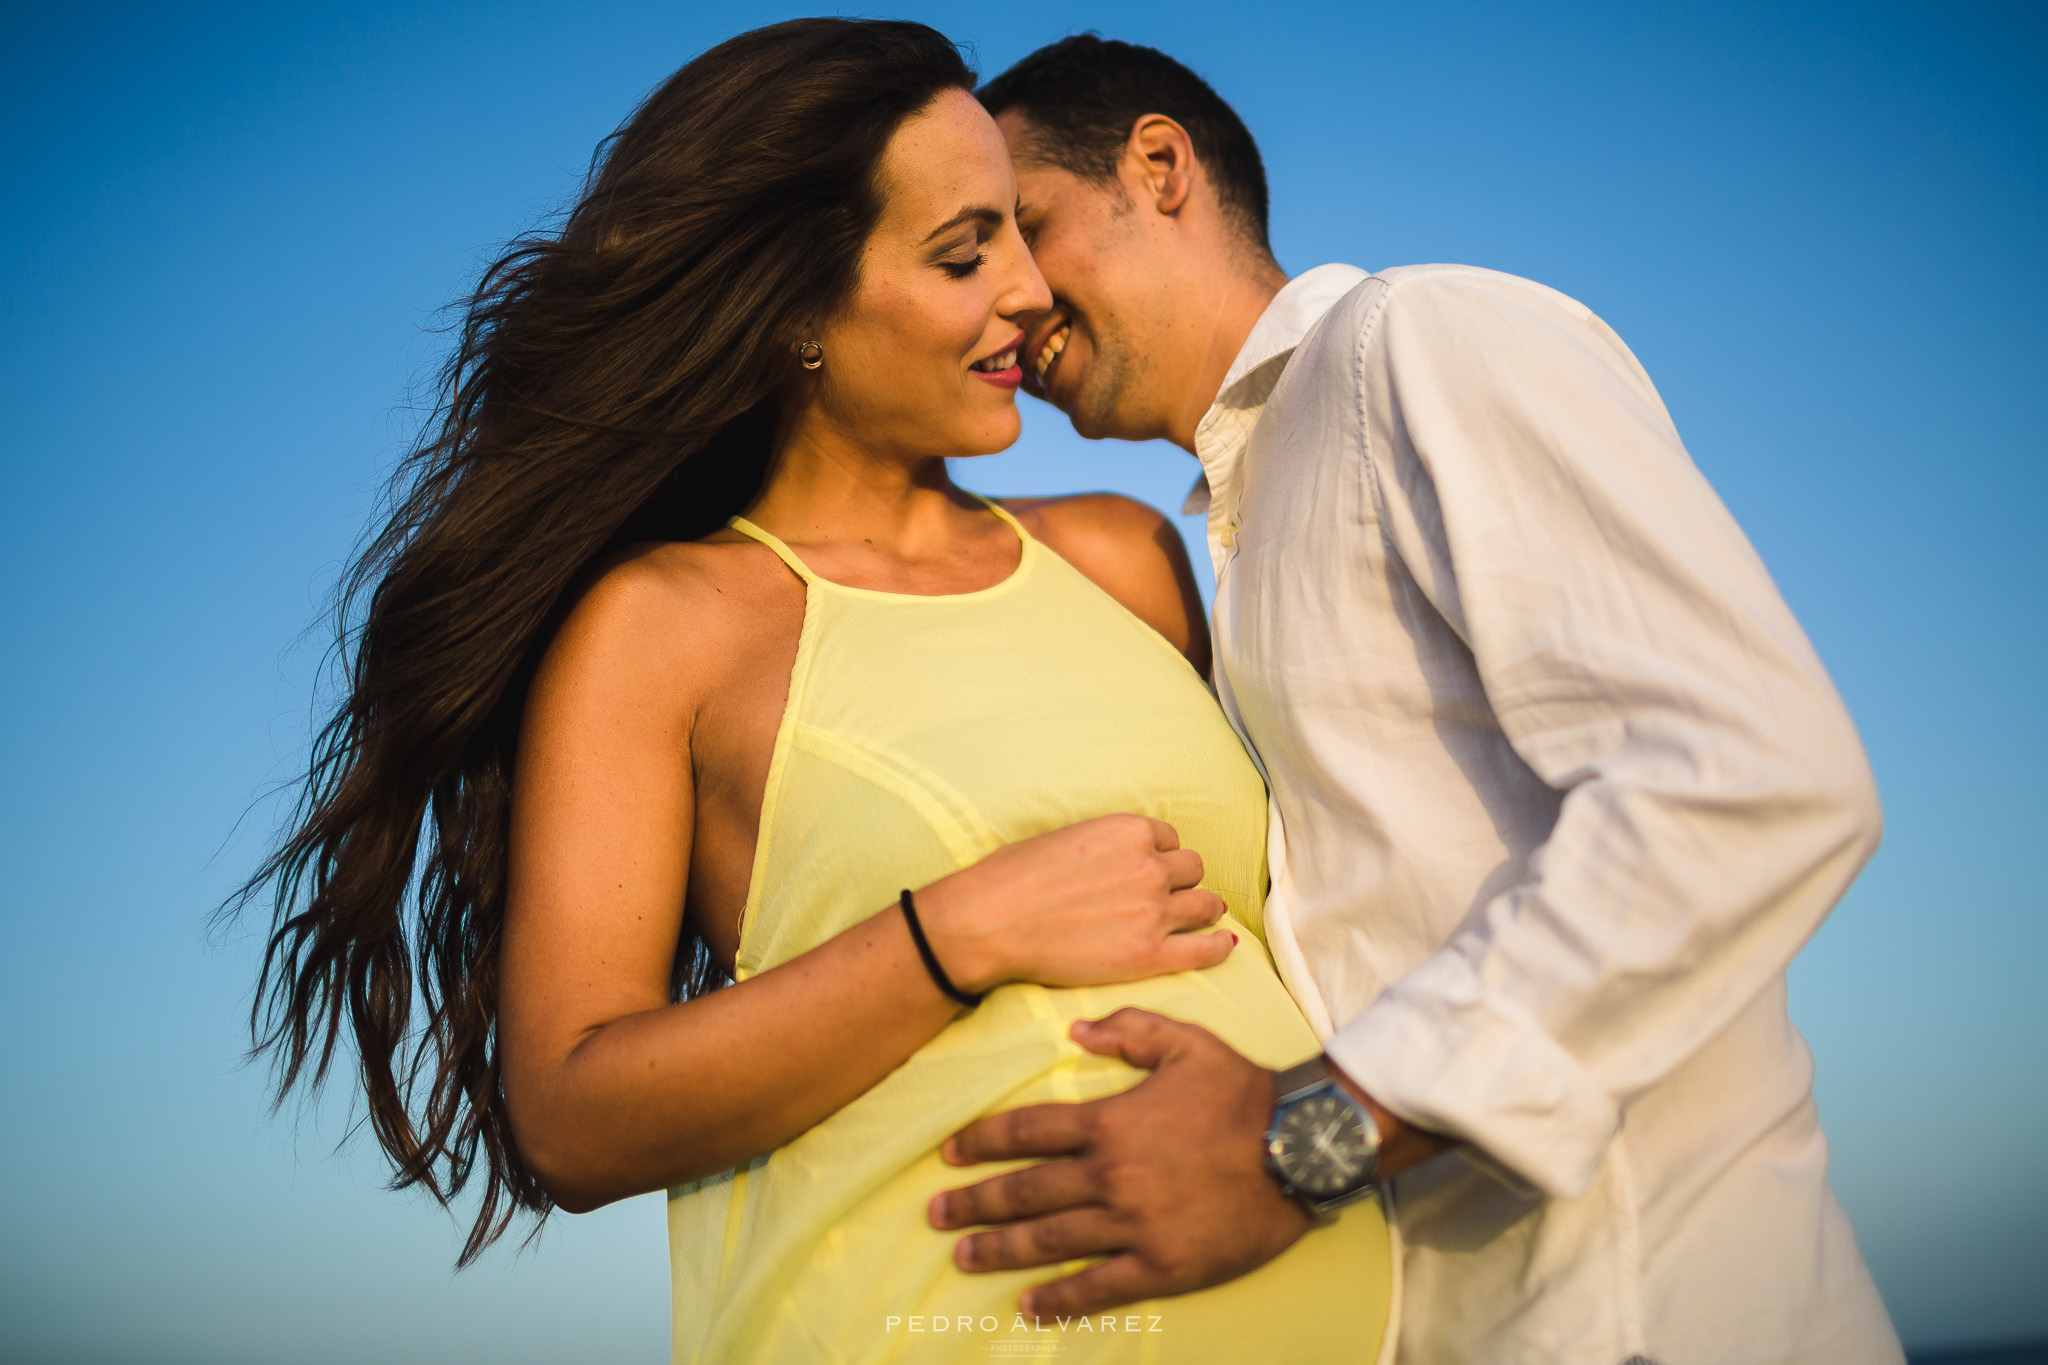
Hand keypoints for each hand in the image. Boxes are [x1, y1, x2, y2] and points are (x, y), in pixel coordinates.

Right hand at [913, 816, 1232, 994]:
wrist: (990, 922)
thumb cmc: (1012, 878)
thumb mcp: (1065, 837)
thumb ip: (1103, 847)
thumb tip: (1111, 860)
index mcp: (1129, 831)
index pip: (1170, 840)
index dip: (1161, 856)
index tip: (1151, 870)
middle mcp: (1150, 867)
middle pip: (1192, 870)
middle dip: (1181, 881)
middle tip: (1166, 897)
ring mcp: (1154, 911)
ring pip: (1206, 904)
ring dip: (1202, 910)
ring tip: (1196, 918)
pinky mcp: (1150, 955)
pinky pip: (1205, 949)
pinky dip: (1218, 947)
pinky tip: (1223, 945)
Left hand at [926, 1008, 1309, 1315]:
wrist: (1302, 1146)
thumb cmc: (1243, 1092)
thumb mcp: (1186, 1042)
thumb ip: (1127, 1029)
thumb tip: (1075, 1032)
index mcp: (1109, 1122)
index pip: (1028, 1131)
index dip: (982, 1142)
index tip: (950, 1154)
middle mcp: (1110, 1175)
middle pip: (1025, 1190)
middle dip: (975, 1203)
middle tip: (937, 1215)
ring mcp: (1133, 1225)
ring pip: (1050, 1240)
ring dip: (1001, 1250)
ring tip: (965, 1257)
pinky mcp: (1162, 1265)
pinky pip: (1100, 1286)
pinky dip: (1060, 1299)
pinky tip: (1029, 1306)